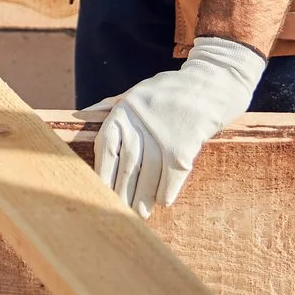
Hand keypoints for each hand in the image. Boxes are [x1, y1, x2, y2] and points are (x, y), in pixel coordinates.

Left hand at [89, 37, 265, 215]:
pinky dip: (167, 189)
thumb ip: (110, 105)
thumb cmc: (172, 91)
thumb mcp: (138, 92)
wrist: (213, 81)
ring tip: (140, 213)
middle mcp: (141, 120)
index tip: (98, 192)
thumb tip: (81, 115)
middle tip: (118, 212)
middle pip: (128, 164)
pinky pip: (174, 172)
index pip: (106, 147)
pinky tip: (163, 201)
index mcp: (125, 109)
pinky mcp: (186, 141)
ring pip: (150, 172)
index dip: (103, 173)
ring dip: (144, 196)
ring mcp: (164, 131)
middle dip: (122, 191)